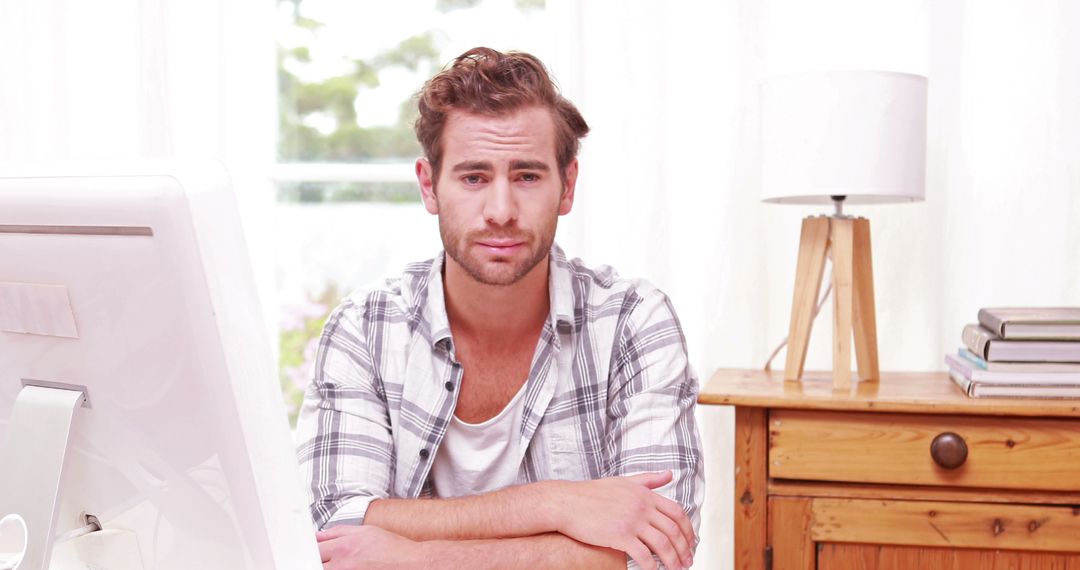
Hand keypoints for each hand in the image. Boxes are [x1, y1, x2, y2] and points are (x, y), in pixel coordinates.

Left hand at [317, 525, 425, 569]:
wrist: (410, 564)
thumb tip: (320, 535)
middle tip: (326, 560)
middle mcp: (342, 563)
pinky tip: (346, 568)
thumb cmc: (392, 548)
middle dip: (316, 561)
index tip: (314, 551)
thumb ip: (338, 532)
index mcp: (344, 546)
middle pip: (315, 563)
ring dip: (326, 567)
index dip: (311, 549)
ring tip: (339, 564)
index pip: (314, 548)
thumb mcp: (365, 531)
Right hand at [546, 471, 694, 569]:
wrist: (567, 502)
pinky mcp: (620, 536)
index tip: (690, 542)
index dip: (687, 529)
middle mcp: (642, 506)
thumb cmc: (592, 493)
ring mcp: (632, 521)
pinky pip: (644, 555)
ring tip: (676, 569)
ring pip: (663, 544)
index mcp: (645, 494)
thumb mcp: (624, 481)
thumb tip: (670, 474)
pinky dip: (652, 566)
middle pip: (673, 530)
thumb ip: (649, 479)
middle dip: (684, 548)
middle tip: (687, 560)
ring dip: (673, 560)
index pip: (677, 512)